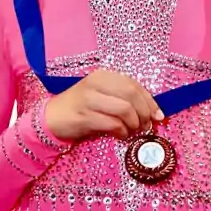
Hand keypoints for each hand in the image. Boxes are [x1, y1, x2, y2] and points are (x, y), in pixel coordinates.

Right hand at [44, 69, 163, 141]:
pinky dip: (122, 132)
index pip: (133, 85)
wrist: (52, 117)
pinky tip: (121, 135)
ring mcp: (89, 100)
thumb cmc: (82, 106)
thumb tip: (152, 111)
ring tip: (132, 131)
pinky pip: (112, 124)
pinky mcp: (84, 117)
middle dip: (144, 112)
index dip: (150, 101)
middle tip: (146, 125)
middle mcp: (96, 84)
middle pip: (131, 95)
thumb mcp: (102, 95)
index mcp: (103, 76)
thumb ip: (123, 98)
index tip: (158, 115)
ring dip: (134, 124)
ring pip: (124, 110)